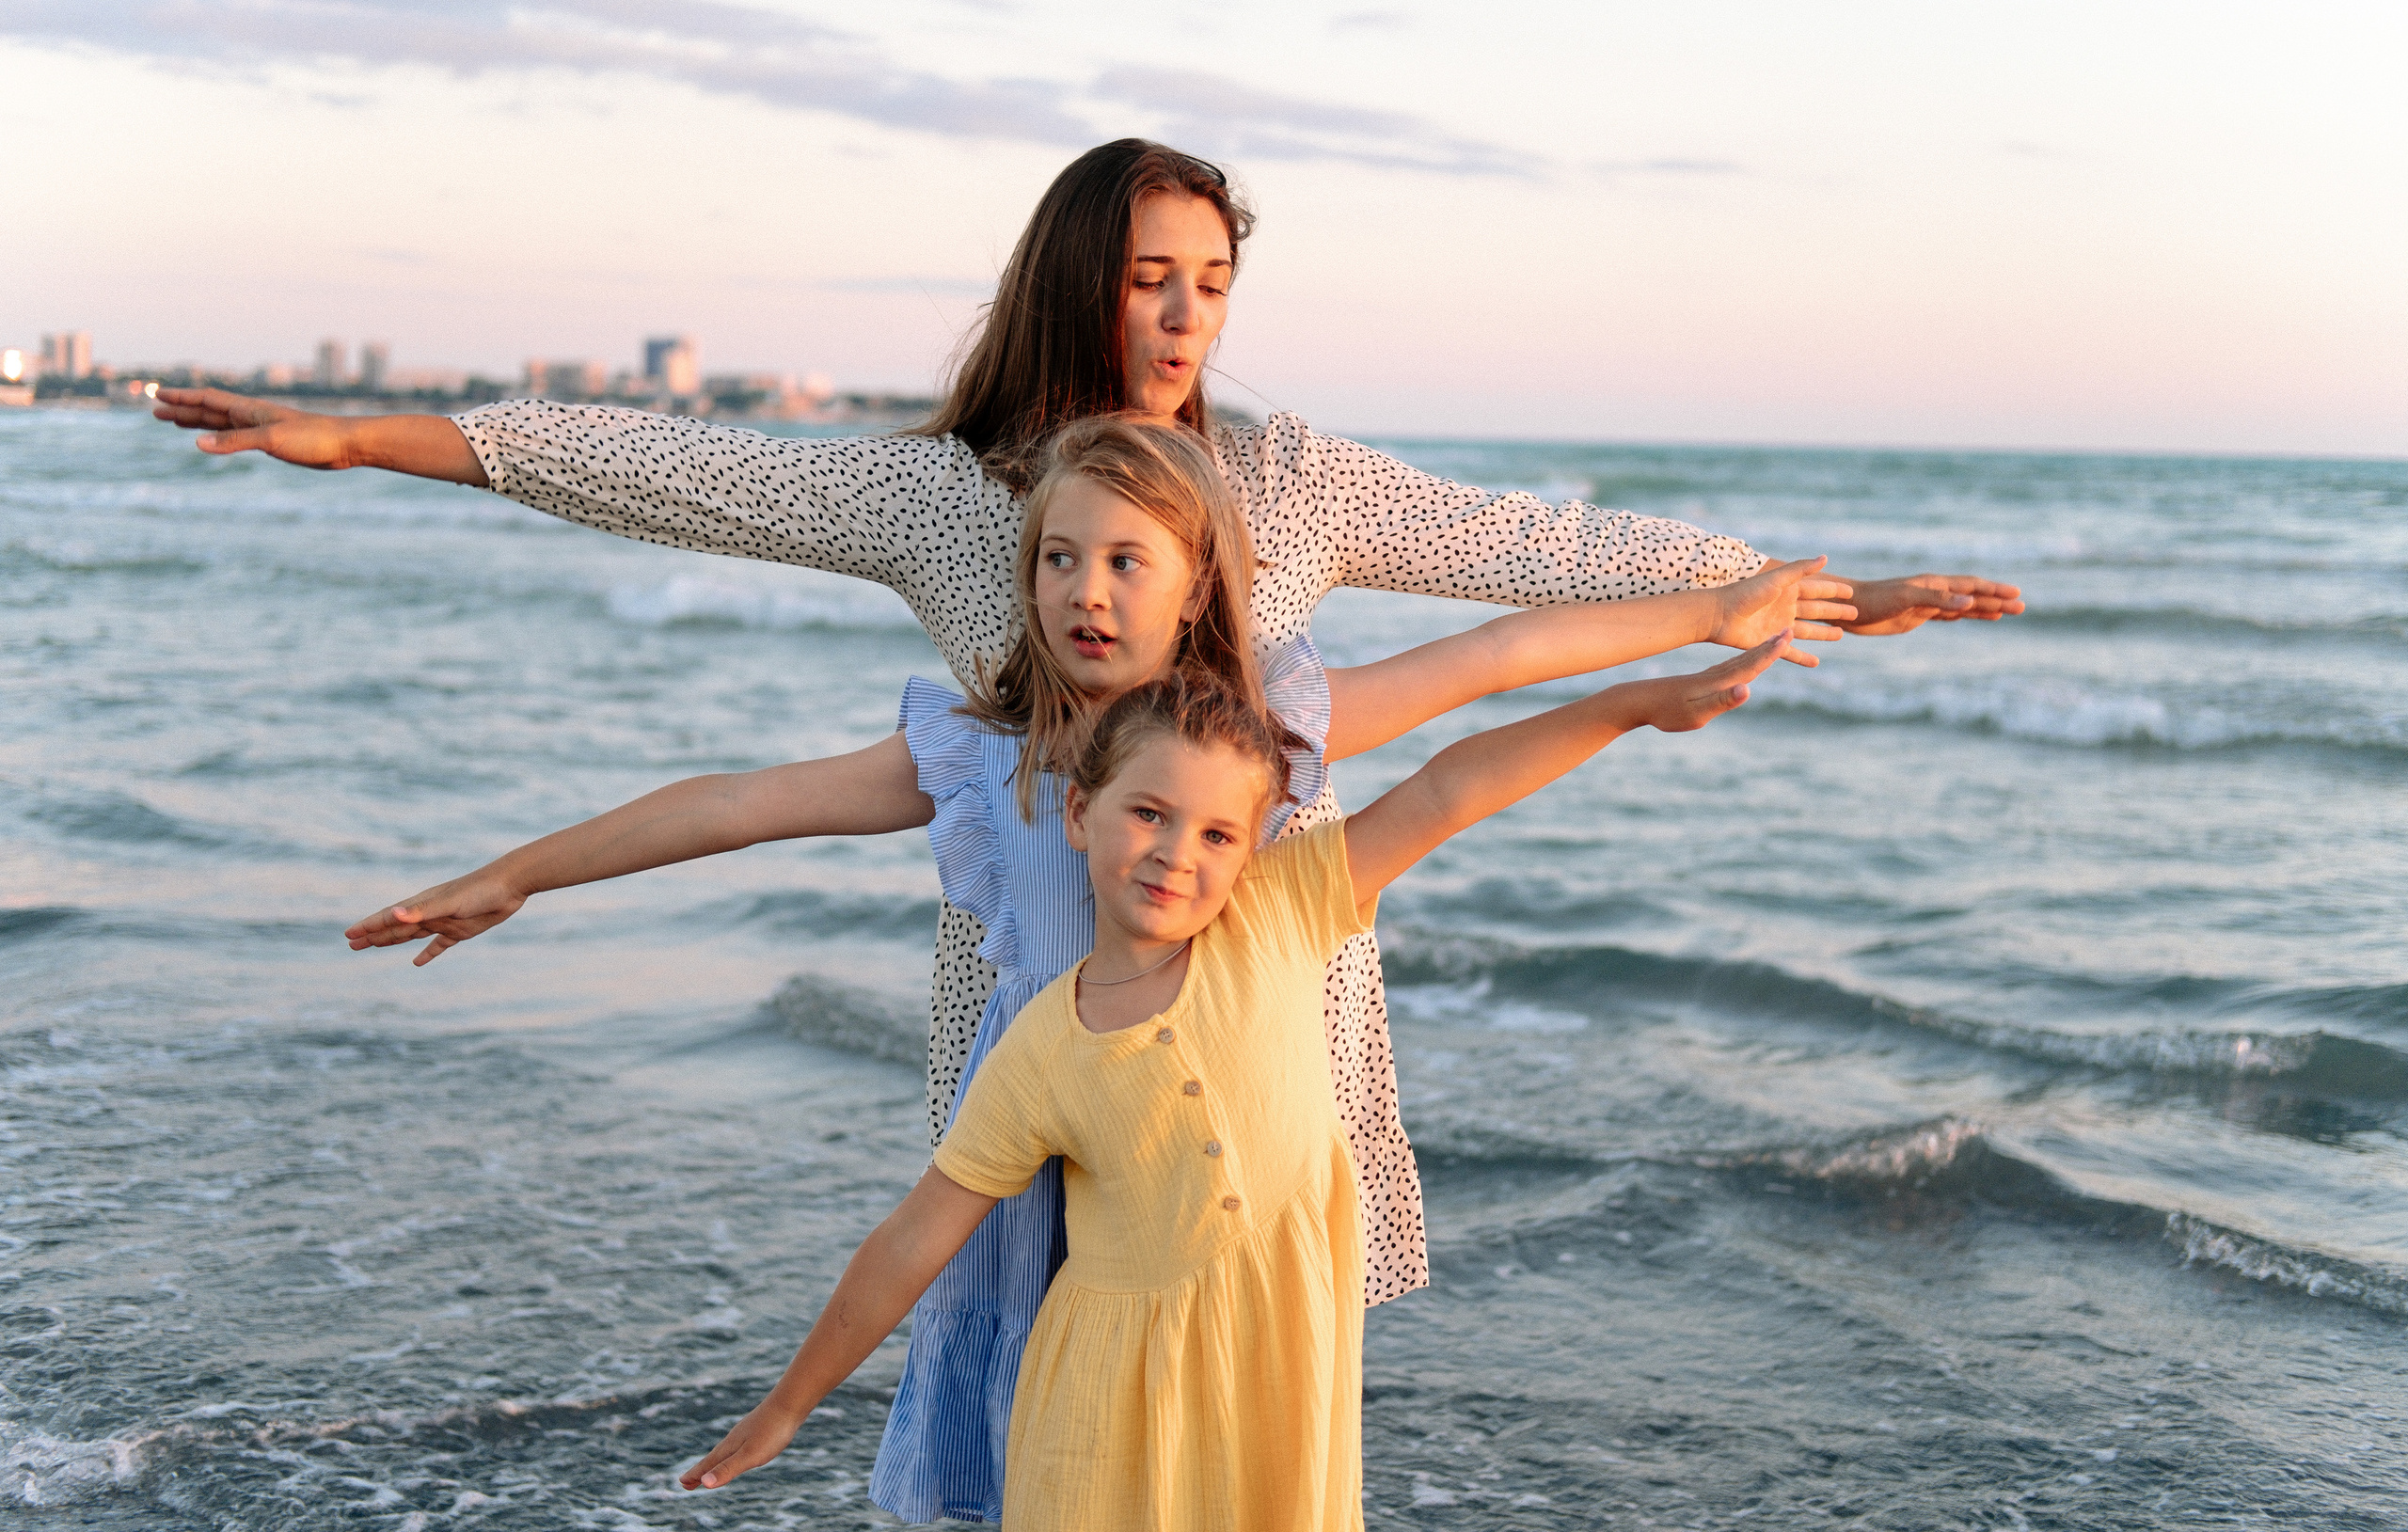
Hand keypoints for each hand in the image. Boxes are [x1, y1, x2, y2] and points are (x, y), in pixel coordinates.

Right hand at [152, 387, 358, 468]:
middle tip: (154, 411)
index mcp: (249, 410)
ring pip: (220, 422)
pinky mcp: (272, 442)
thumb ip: (233, 441)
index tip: (157, 395)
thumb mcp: (270, 440)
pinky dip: (219, 436)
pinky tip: (213, 440)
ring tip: (173, 421)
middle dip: (181, 410)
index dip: (181, 398)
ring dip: (196, 421)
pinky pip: (236, 437)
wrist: (346, 444)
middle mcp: (251, 416)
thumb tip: (197, 443)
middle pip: (208, 410)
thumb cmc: (313, 438)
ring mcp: (261, 428)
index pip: (207, 399)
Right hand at [345, 872, 527, 964]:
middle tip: (352, 944)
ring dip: (393, 941)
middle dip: (374, 935)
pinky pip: (439, 945)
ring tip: (374, 946)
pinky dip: (427, 953)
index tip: (348, 934)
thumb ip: (422, 910)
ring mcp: (444, 922)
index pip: (389, 917)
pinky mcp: (461, 931)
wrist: (510, 885)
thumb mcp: (449, 902)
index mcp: (423, 904)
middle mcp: (429, 913)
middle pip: (396, 927)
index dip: (369, 926)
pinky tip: (417, 963)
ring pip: (412, 935)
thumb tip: (393, 914)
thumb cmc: (480, 890)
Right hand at [681, 1398, 807, 1490]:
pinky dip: (732, 1453)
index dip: (696, 1475)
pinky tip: (739, 1451)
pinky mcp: (759, 1429)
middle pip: (713, 1458)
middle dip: (701, 1471)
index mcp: (730, 1447)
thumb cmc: (771, 1431)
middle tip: (687, 1482)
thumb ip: (728, 1469)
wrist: (791, 1403)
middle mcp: (734, 1439)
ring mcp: (746, 1432)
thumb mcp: (750, 1455)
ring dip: (715, 1462)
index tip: (682, 1484)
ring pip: (726, 1450)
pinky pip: (740, 1444)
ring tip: (709, 1469)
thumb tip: (704, 1483)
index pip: (708, 1465)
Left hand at [1613, 634, 1786, 732]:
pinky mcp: (1704, 681)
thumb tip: (1747, 689)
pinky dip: (1746, 661)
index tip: (1787, 636)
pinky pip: (1732, 668)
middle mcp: (1717, 675)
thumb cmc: (1667, 712)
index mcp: (1719, 681)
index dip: (1770, 653)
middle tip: (1790, 631)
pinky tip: (1747, 661)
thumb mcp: (1696, 713)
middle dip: (1770, 647)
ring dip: (1760, 651)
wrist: (1639, 701)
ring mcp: (1710, 676)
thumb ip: (1722, 701)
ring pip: (1741, 661)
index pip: (1750, 665)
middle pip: (1749, 659)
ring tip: (1775, 642)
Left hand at [1711, 557, 1855, 664]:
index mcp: (1787, 590)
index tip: (1853, 592)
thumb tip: (1825, 558)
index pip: (1817, 590)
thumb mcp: (1776, 580)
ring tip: (1841, 635)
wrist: (1719, 615)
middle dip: (1835, 612)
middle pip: (1817, 610)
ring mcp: (1778, 626)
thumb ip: (1800, 570)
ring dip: (1824, 633)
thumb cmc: (1745, 594)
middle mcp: (1785, 607)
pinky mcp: (1770, 642)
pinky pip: (1790, 652)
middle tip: (1856, 614)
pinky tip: (1816, 663)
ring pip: (1808, 631)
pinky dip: (1803, 657)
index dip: (1834, 591)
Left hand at [1839, 574, 2024, 635]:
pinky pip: (1948, 615)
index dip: (1994, 590)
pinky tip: (1976, 617)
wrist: (1848, 607)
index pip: (1971, 586)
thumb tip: (1970, 603)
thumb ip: (1938, 601)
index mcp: (1934, 584)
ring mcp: (1927, 604)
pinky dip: (1965, 616)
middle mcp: (1934, 591)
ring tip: (2007, 613)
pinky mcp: (1917, 615)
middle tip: (2022, 607)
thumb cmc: (1874, 600)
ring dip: (1985, 609)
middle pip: (1973, 595)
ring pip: (1963, 606)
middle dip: (1997, 600)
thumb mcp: (1907, 599)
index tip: (2016, 594)